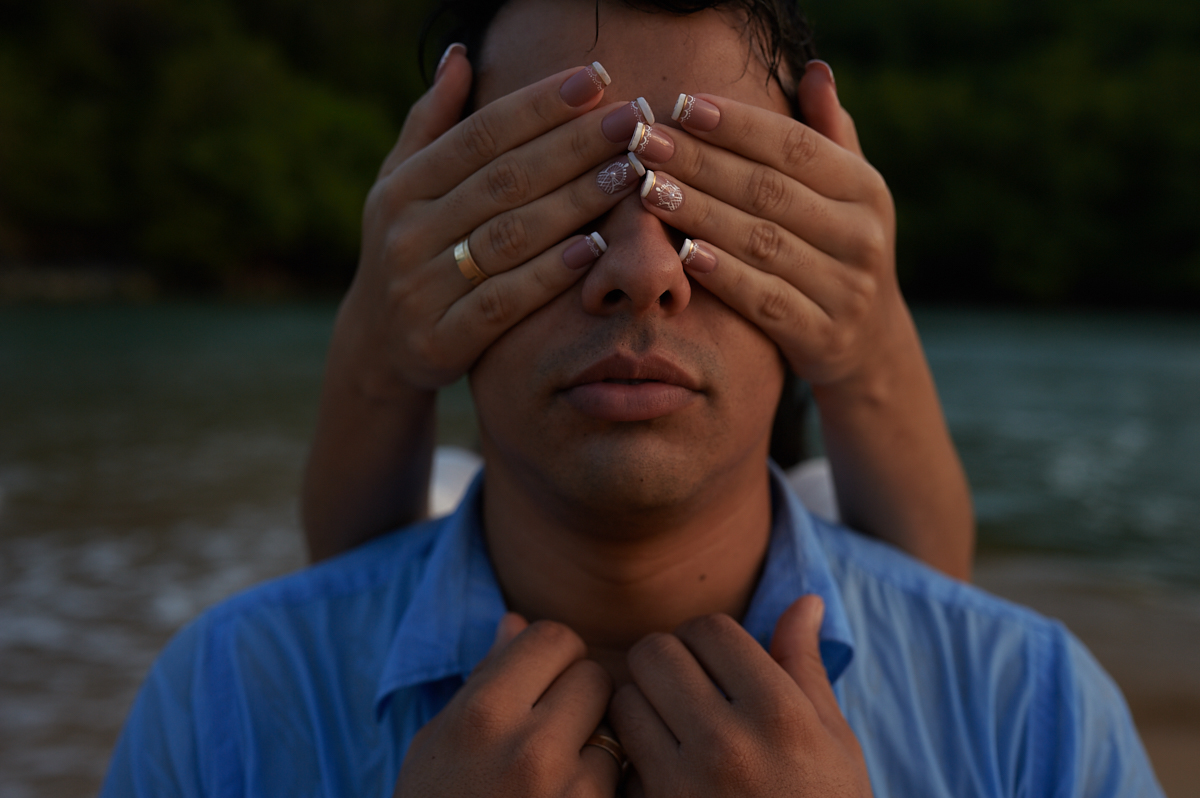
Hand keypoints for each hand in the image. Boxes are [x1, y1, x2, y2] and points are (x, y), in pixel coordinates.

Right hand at [343, 50, 636, 395]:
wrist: (378, 347)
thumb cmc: (409, 249)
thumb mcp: (402, 186)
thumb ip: (432, 124)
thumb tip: (461, 56)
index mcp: (402, 187)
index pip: (480, 134)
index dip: (539, 105)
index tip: (594, 80)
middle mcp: (407, 232)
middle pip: (504, 180)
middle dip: (574, 146)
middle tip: (632, 123)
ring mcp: (421, 287)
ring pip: (511, 236)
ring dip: (576, 202)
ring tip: (629, 174)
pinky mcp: (441, 338)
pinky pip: (505, 301)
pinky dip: (550, 273)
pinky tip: (595, 247)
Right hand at [395, 613, 620, 797]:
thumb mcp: (438, 742)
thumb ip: (484, 678)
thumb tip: (517, 621)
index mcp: (481, 714)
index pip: (553, 637)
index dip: (551, 657)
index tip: (540, 682)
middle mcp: (527, 749)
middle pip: (594, 676)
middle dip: (579, 695)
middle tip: (554, 725)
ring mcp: (567, 794)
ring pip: (615, 728)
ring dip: (595, 743)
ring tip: (557, 771)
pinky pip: (620, 780)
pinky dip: (603, 786)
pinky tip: (571, 796)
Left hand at [610, 596, 871, 797]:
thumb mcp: (833, 741)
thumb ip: (805, 667)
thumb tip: (806, 600)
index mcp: (779, 714)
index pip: (709, 629)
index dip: (709, 640)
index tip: (716, 662)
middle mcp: (727, 744)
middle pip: (655, 653)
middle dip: (667, 662)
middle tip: (685, 686)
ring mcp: (683, 784)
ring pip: (625, 699)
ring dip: (641, 704)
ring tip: (669, 726)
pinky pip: (616, 757)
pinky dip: (627, 752)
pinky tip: (656, 764)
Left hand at [630, 61, 905, 391]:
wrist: (868, 346)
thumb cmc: (838, 251)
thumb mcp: (848, 194)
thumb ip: (828, 135)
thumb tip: (814, 70)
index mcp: (865, 190)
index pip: (795, 146)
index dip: (738, 124)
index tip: (683, 104)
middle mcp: (861, 236)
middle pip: (769, 191)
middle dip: (701, 163)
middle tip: (645, 142)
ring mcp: (844, 289)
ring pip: (761, 242)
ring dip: (700, 213)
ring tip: (649, 189)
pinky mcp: (821, 336)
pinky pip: (765, 300)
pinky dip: (724, 275)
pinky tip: (683, 253)